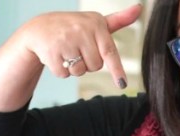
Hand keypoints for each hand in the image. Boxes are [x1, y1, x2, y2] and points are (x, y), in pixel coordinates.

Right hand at [18, 4, 142, 88]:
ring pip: (80, 72)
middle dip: (87, 63)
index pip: (109, 51)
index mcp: (95, 23)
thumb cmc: (74, 28)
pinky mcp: (51, 52)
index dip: (117, 70)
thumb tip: (138, 8)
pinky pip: (64, 74)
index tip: (122, 84)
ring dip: (74, 68)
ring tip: (66, 51)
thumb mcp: (95, 23)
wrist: (40, 28)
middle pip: (95, 66)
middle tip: (77, 49)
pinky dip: (61, 70)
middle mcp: (81, 30)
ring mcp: (65, 40)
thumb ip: (118, 20)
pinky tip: (56, 56)